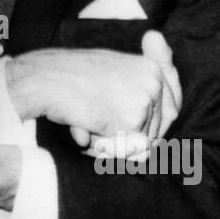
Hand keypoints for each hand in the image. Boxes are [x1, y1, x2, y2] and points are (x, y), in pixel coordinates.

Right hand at [6, 31, 179, 145]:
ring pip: (140, 144)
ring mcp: (144, 101)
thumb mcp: (111, 73)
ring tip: (88, 124)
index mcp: (151, 68)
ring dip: (114, 143)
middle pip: (158, 131)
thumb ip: (135, 92)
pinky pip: (124, 150)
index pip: (173, 106)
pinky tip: (85, 129)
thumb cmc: (71, 76)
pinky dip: (103, 147)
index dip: (161, 126)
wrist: (45, 78)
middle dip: (133, 139)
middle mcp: (154, 82)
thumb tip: (151, 133)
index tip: (150, 142)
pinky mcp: (131, 120)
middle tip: (101, 130)